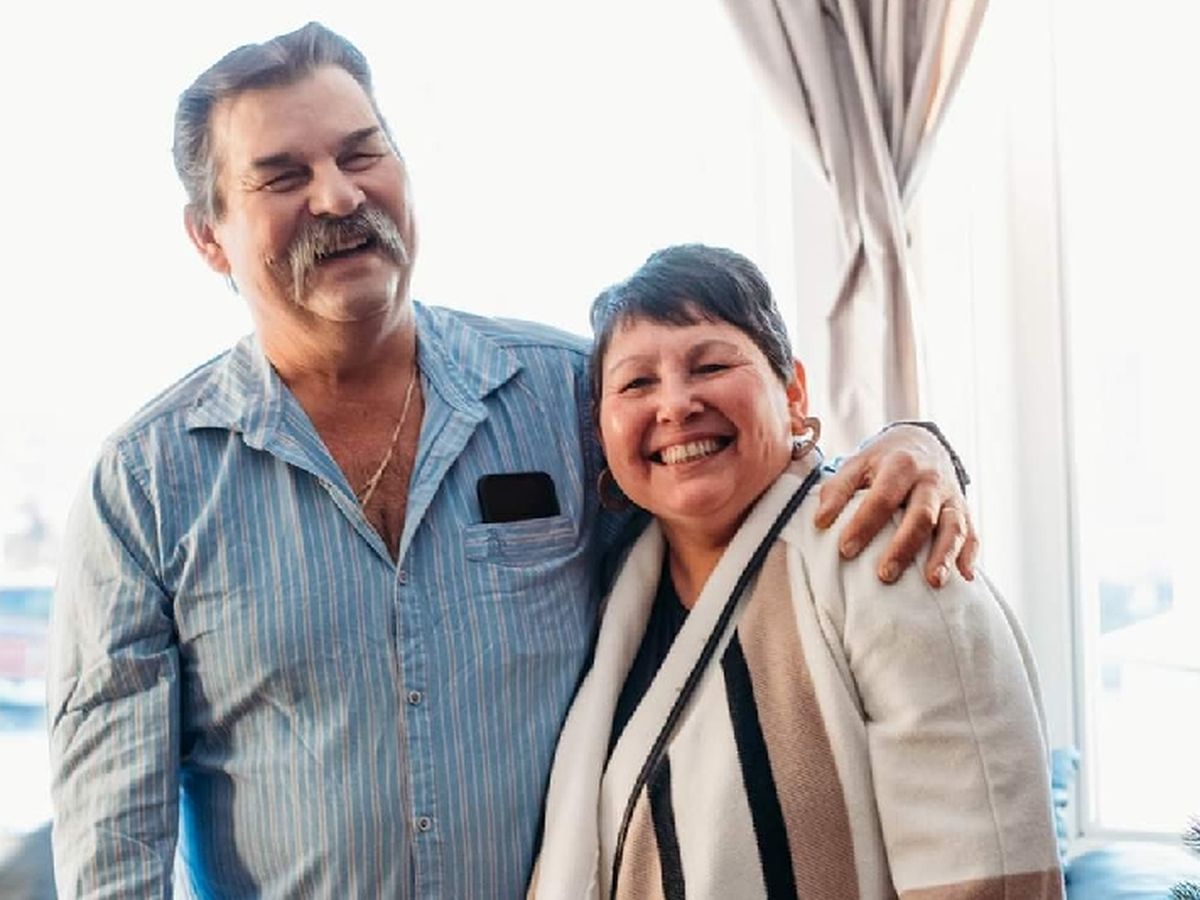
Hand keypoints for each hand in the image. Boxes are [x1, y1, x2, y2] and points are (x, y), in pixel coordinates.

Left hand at [814, 424, 977, 586]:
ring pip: (953, 526)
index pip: (882, 497)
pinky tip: (965, 577)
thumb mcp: (857, 464)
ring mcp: (951, 496)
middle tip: (884, 575)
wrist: (922, 442)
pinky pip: (972, 533)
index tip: (845, 550)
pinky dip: (970, 555)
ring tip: (933, 582)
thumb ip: (837, 489)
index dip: (864, 524)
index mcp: (900, 465)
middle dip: (903, 547)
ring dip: (944, 555)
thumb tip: (820, 521)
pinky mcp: (964, 510)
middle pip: (921, 515)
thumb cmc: (882, 461)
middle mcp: (930, 480)